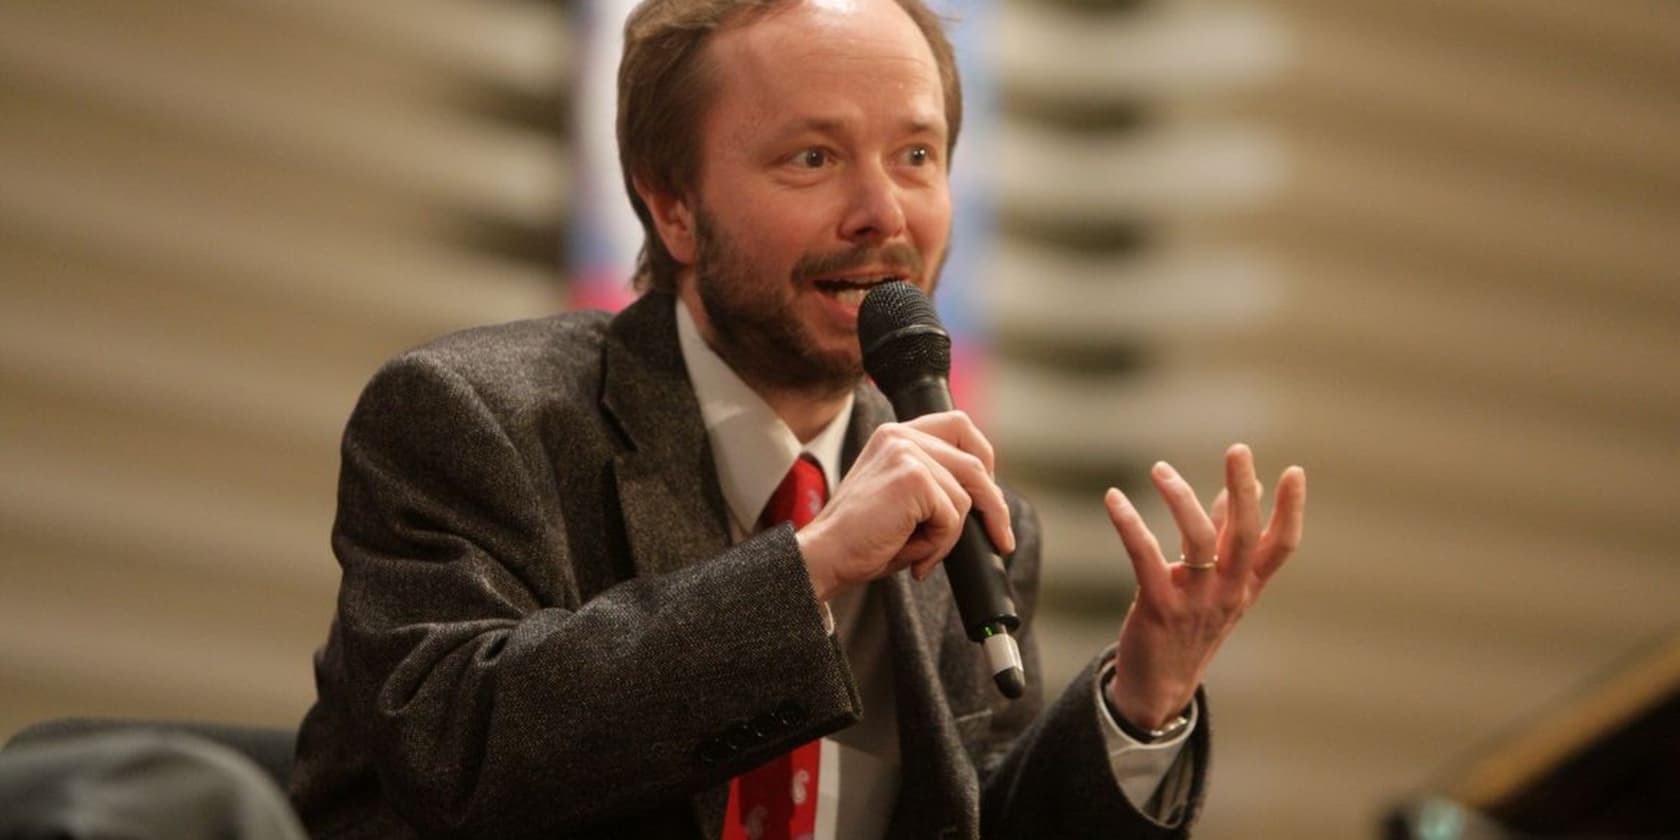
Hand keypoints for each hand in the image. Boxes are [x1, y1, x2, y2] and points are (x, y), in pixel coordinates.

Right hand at [796, 411, 1015, 601]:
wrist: (825, 557)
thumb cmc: (860, 538)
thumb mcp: (904, 501)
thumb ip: (936, 485)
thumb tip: (987, 501)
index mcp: (896, 435)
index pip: (959, 427)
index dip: (983, 460)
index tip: (990, 496)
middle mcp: (901, 435)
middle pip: (975, 460)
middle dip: (994, 504)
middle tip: (1000, 538)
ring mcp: (907, 453)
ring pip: (966, 497)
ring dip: (950, 536)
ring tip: (921, 555)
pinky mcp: (913, 478)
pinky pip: (953, 517)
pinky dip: (940, 545)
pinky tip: (914, 555)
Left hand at [1103, 444, 1305, 728]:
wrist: (1159, 687)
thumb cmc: (1189, 626)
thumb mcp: (1217, 585)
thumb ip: (1224, 537)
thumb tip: (1237, 491)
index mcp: (1247, 586)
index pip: (1281, 546)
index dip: (1292, 509)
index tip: (1294, 471)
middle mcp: (1228, 593)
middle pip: (1243, 535)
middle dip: (1242, 489)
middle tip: (1238, 449)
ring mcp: (1195, 602)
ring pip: (1196, 541)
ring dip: (1180, 498)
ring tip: (1160, 469)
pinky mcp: (1158, 608)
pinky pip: (1145, 557)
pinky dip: (1129, 524)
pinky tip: (1113, 499)